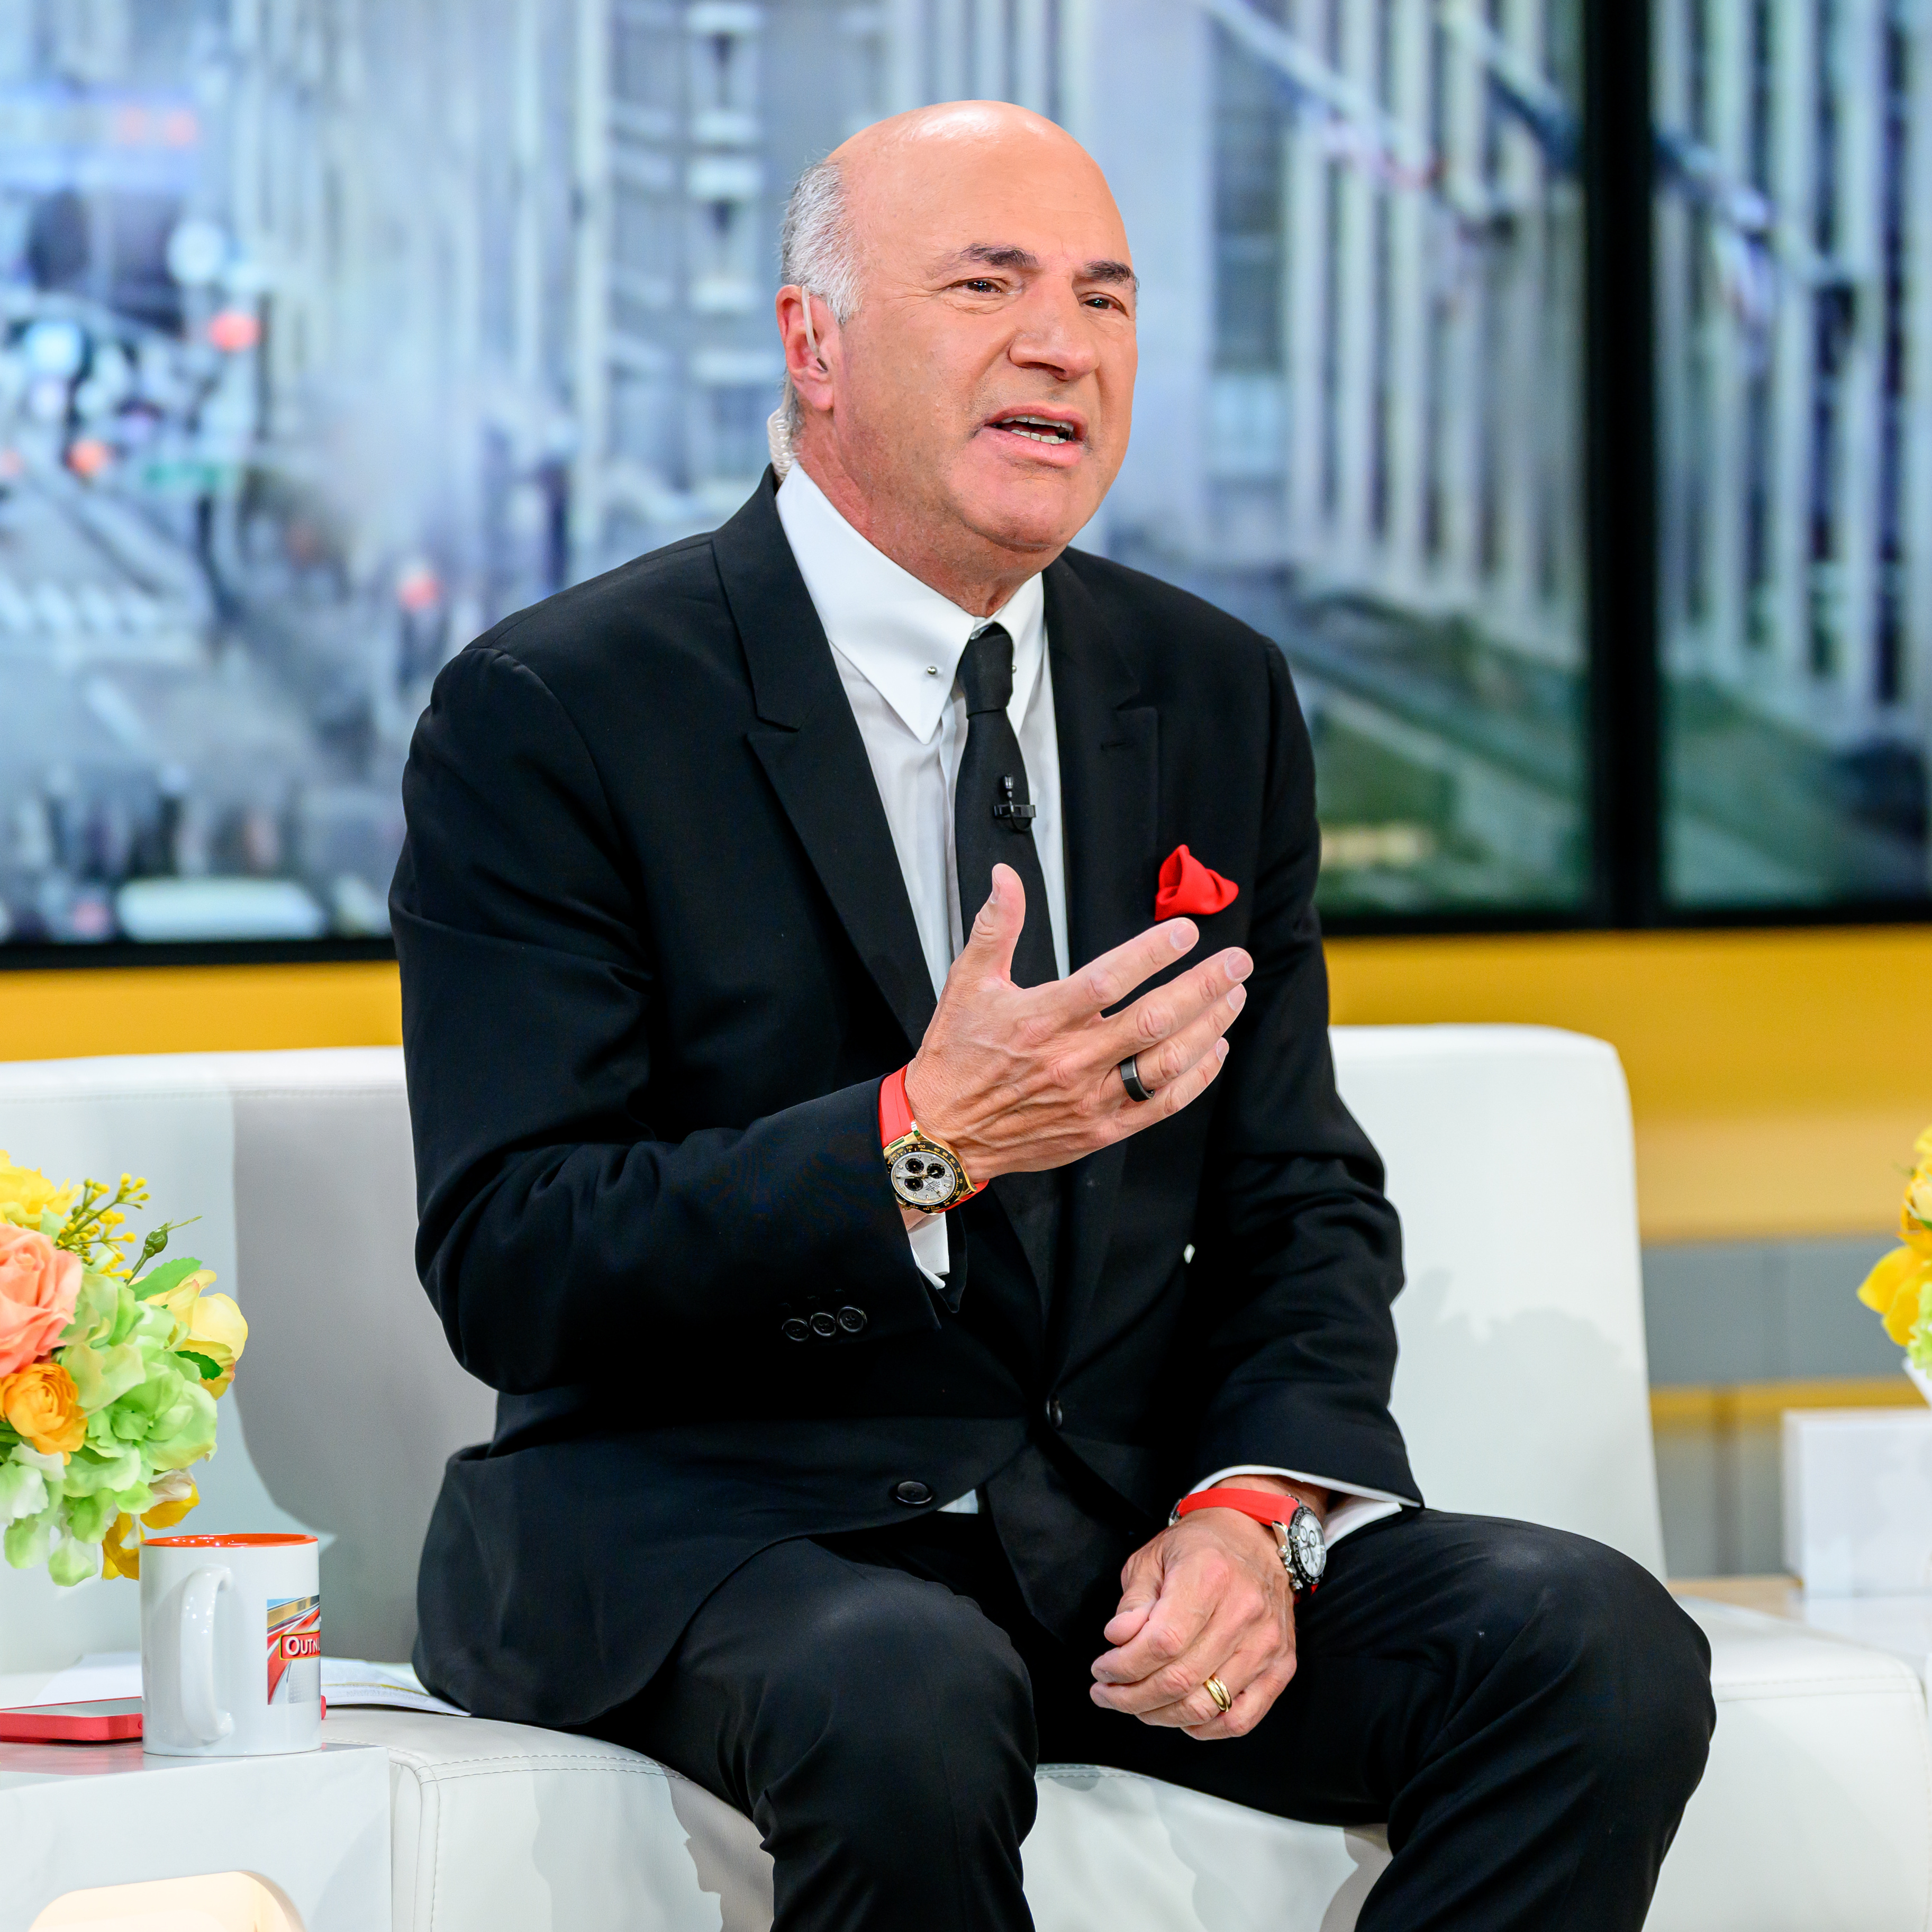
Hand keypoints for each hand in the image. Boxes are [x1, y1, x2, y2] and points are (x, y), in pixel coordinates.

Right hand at [903, 864, 1250, 1181]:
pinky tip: (1214, 1049)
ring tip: (1233, 997)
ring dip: (1209, 1026)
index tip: (1185, 931)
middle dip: (1204, 986)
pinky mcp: (1101, 1128)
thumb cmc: (957, 1055)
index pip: (1109, 980)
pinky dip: (1196, 1077)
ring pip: (1167, 1062)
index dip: (1153, 953)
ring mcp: (1091, 1098)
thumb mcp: (968, 982)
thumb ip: (997, 926)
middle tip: (1236, 962)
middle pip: (1154, 1019)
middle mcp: (1072, 1059)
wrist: (944, 1130)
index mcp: (1042, 1018)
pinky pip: (1161, 1104)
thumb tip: (1006, 877)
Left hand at [1089, 1478, 1320, 1740]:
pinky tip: (1179, 1717)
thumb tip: (1118, 1640)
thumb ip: (1134, 1601)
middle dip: (1131, 1697)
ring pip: (1206, 1706)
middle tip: (1107, 1694)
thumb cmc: (1200, 1547)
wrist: (1254, 1538)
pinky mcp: (1281, 1664)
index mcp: (1209, 1576)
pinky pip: (1241, 1718)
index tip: (1101, 1670)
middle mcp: (1243, 1611)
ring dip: (1160, 1715)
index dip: (1124, 1666)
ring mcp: (1267, 1642)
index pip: (1162, 1643)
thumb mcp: (1153, 1557)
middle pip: (1180, 1679)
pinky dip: (1205, 1729)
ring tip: (1136, 1704)